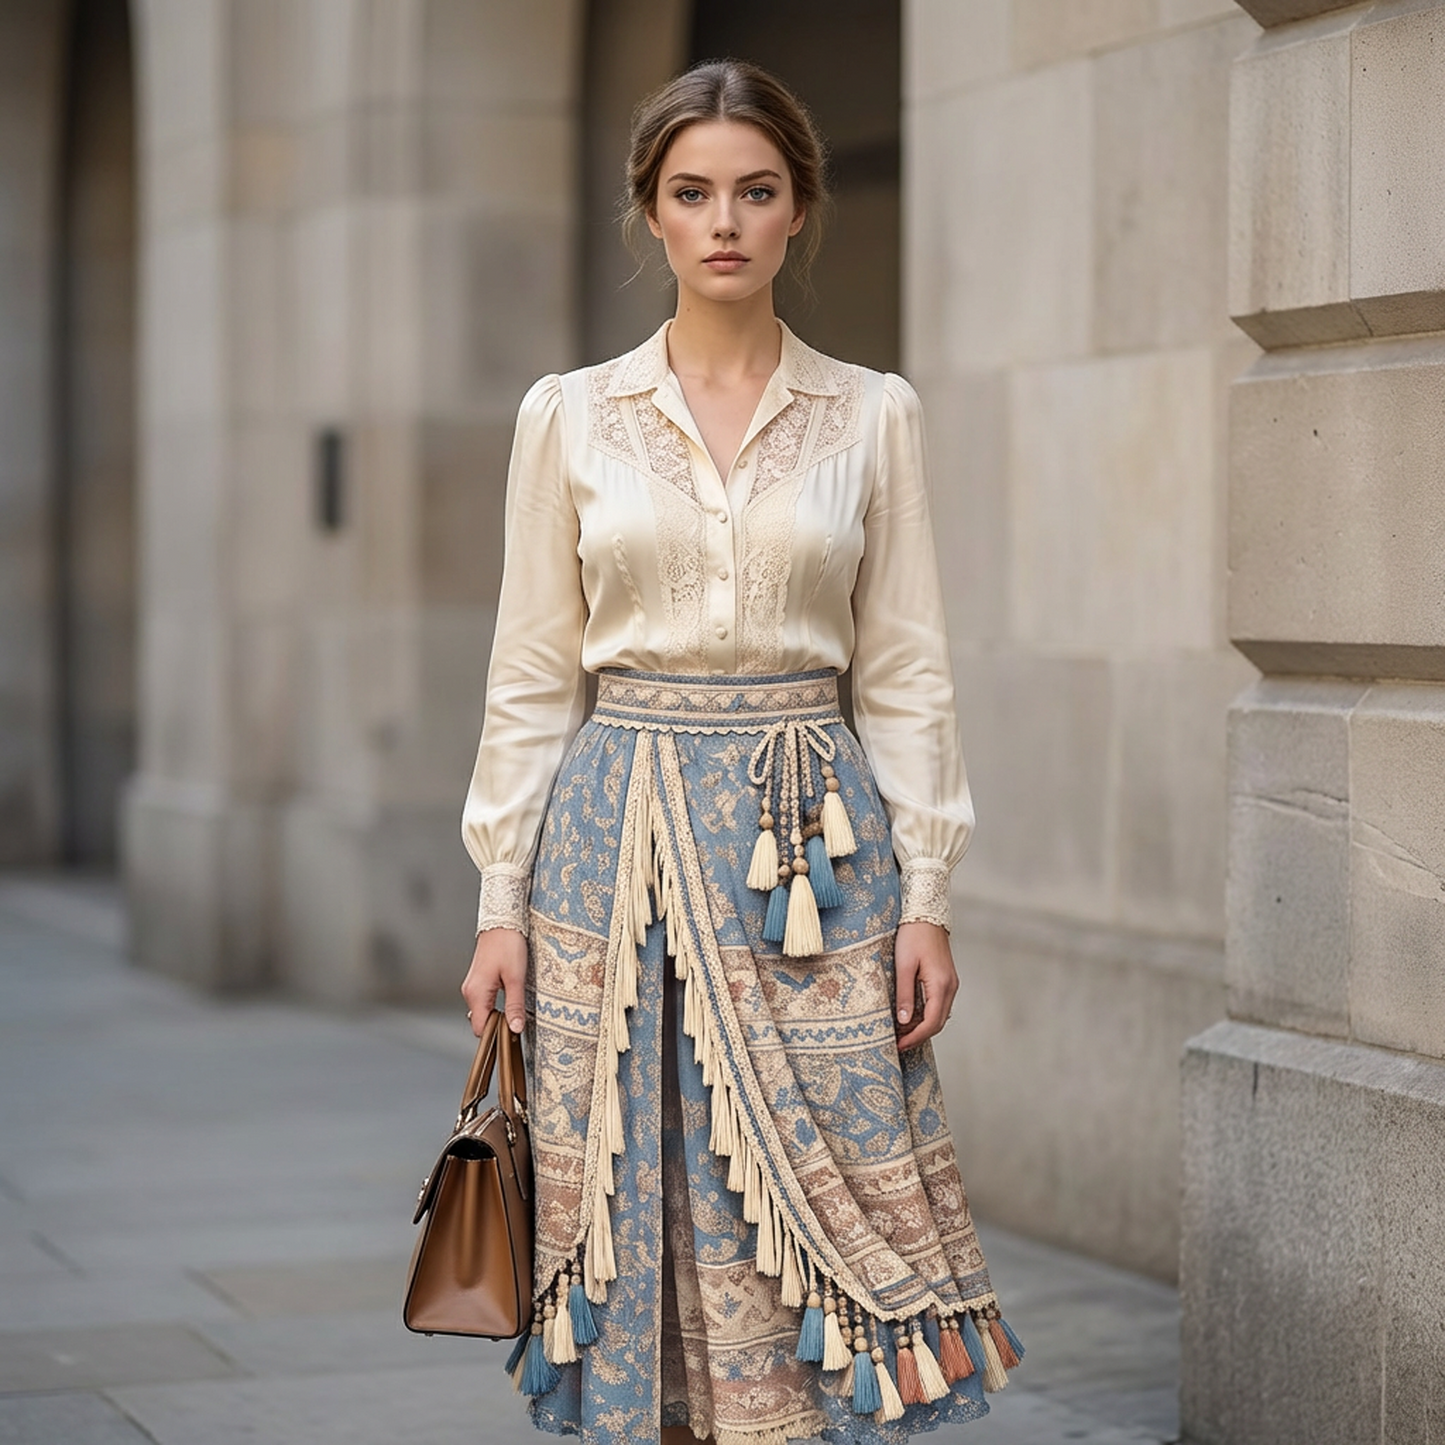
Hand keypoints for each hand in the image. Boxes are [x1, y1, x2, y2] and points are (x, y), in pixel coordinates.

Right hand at [461, 927, 528, 1036]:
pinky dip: (494, 1004)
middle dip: (497, 1025)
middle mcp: (470, 992)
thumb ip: (514, 1005)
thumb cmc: (508, 945)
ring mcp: (472, 986)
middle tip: (517, 1019)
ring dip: (497, 1014)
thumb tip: (515, 1028)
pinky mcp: (477, 980)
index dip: (495, 1035)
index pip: (480, 1029)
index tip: (512, 1033)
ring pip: (482, 1011)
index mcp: (476, 994)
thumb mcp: (516, 977)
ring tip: (514, 1007)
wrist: (501, 922)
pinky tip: (508, 997)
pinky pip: (483, 1000)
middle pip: (480, 1021)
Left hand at [893, 920, 957, 1050]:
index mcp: (941, 985)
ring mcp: (950, 983)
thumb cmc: (913, 936)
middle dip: (918, 1036)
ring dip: (922, 1026)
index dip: (915, 1038)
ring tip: (900, 1032)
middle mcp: (950, 987)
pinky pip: (938, 1004)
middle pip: (938, 1023)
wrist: (926, 915)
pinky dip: (926, 1015)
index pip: (931, 1023)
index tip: (899, 1045)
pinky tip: (910, 1015)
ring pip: (939, 1014)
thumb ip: (905, 994)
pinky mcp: (946, 979)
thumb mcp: (904, 965)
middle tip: (898, 1043)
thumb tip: (904, 1022)